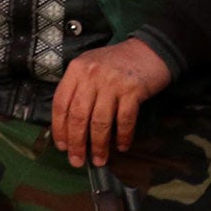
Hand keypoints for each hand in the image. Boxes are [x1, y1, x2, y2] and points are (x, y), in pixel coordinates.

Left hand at [52, 38, 172, 166]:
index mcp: (77, 70)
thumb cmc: (117, 62)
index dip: (59, 128)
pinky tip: (122, 146)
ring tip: (100, 159)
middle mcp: (92, 75)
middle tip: (77, 160)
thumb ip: (78, 88)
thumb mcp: (91, 67)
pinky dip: (123, 136)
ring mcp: (113, 83)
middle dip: (77, 143)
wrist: (151, 49)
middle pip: (78, 116)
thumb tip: (69, 125)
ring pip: (100, 121)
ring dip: (99, 145)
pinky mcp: (133, 90)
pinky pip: (125, 120)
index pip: (61, 104)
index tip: (62, 146)